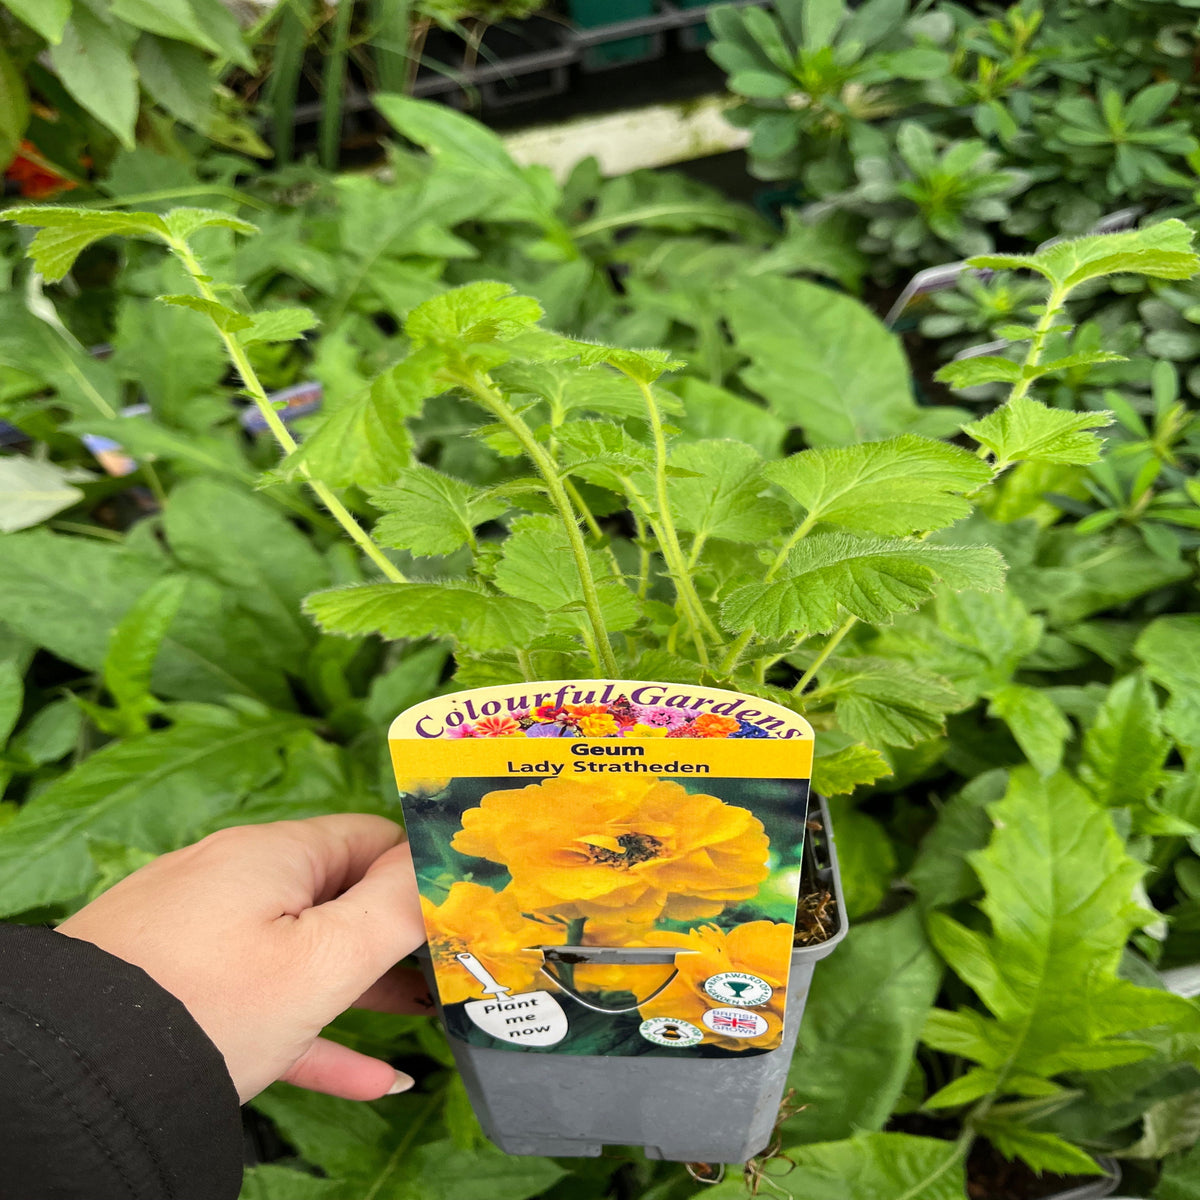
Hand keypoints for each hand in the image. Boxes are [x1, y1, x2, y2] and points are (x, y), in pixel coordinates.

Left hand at [56, 814, 429, 1103]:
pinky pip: (258, 998)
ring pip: (298, 952)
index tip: (460, 914)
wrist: (73, 1081)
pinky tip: (367, 1076)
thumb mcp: (323, 961)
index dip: (419, 874)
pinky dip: (310, 1027)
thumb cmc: (206, 1010)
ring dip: (360, 986)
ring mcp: (195, 930)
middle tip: (446, 974)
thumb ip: (395, 909)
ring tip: (416, 1019)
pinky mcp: (170, 979)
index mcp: (271, 854)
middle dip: (394, 935)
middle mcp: (230, 877)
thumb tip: (445, 864)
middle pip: (335, 894)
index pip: (370, 839)